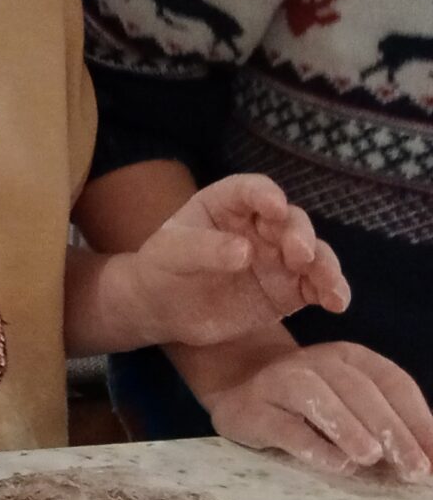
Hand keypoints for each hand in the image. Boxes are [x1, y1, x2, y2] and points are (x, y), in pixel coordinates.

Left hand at [124, 174, 348, 347]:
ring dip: (325, 266)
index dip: (265, 195)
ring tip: (328, 285)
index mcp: (227, 205)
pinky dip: (331, 292)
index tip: (274, 207)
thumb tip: (245, 252)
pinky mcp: (289, 289)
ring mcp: (278, 258)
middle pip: (291, 222)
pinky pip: (316, 287)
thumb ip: (205, 250)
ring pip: (313, 255)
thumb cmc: (162, 269)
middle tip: (299, 254)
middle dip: (300, 235)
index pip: (251, 190)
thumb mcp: (171, 254)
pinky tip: (337, 303)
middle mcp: (260, 226)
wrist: (163, 309)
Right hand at [198, 339, 432, 480]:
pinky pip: (282, 426)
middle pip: (358, 390)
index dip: (419, 420)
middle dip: (392, 431)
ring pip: (316, 397)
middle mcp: (315, 362)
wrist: (237, 391)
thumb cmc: (308, 405)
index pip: (393, 383)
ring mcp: (278, 381)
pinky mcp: (251, 408)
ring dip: (349, 428)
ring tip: (372, 458)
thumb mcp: (351, 403)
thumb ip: (386, 424)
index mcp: (350, 357)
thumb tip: (430, 460)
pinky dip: (311, 446)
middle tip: (415, 469)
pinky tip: (336, 466)